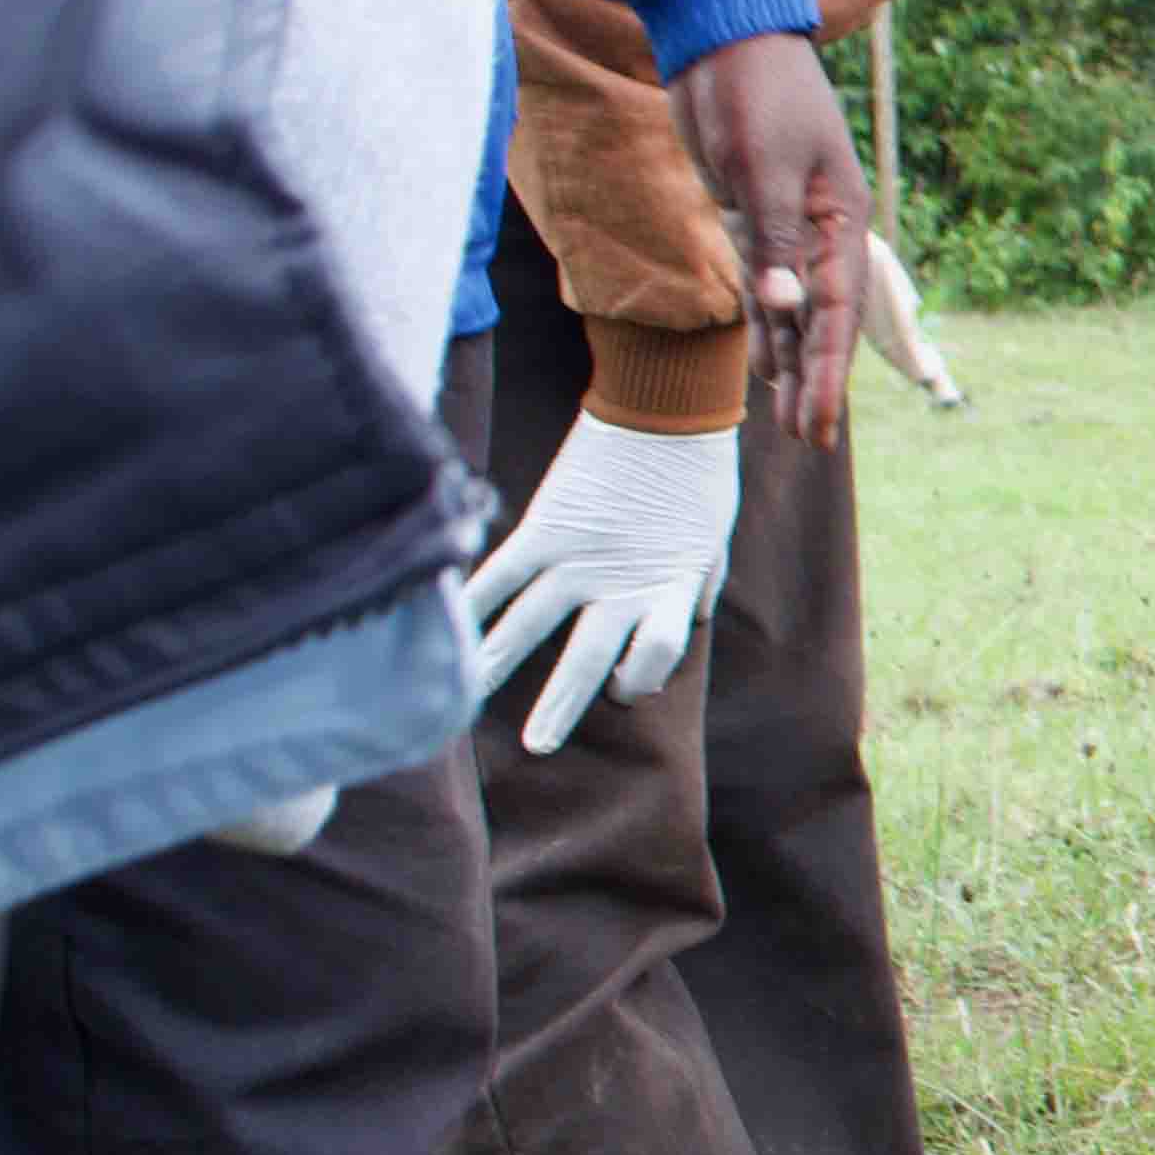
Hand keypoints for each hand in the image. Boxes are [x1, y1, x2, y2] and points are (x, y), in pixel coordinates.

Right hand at [465, 418, 738, 755]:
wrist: (667, 407)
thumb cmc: (698, 477)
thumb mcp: (713, 541)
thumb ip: (697, 585)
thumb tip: (690, 619)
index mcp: (668, 589)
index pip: (653, 656)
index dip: (641, 678)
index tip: (623, 689)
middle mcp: (619, 582)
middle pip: (586, 658)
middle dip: (560, 706)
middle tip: (538, 747)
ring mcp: (576, 556)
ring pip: (528, 623)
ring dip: (495, 664)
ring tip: (465, 697)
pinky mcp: (543, 526)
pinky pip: (499, 573)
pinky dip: (469, 600)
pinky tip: (440, 625)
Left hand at [666, 33, 863, 447]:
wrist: (725, 37)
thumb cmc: (751, 94)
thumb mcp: (762, 168)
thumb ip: (775, 243)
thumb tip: (784, 307)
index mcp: (838, 220)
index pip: (835, 313)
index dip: (826, 375)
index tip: (817, 428)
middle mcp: (819, 231)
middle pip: (820, 322)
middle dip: (815, 383)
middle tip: (809, 443)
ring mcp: (786, 225)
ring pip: (792, 310)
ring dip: (789, 362)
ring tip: (787, 421)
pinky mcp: (750, 214)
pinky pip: (764, 285)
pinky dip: (766, 325)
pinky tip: (765, 361)